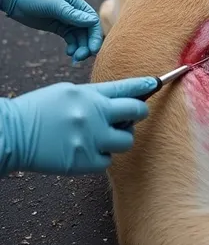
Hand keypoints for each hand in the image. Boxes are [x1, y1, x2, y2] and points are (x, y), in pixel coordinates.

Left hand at [0, 0, 102, 60]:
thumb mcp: (53, 5)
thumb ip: (72, 14)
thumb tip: (93, 21)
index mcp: (75, 1)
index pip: (92, 20)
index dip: (95, 35)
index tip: (93, 49)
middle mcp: (74, 11)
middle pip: (87, 30)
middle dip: (87, 44)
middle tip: (82, 57)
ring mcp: (66, 19)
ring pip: (79, 36)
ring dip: (80, 48)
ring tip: (75, 58)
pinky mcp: (59, 27)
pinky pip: (70, 38)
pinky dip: (72, 46)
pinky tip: (69, 53)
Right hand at [0, 76, 157, 175]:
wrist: (12, 134)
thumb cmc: (37, 112)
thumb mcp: (66, 93)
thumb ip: (93, 96)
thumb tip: (118, 101)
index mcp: (88, 95)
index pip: (126, 87)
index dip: (146, 85)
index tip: (157, 83)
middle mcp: (93, 115)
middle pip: (136, 112)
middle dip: (138, 113)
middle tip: (132, 116)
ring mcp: (91, 139)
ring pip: (127, 141)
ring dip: (120, 138)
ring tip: (103, 136)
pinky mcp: (85, 161)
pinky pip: (108, 160)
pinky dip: (100, 156)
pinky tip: (85, 150)